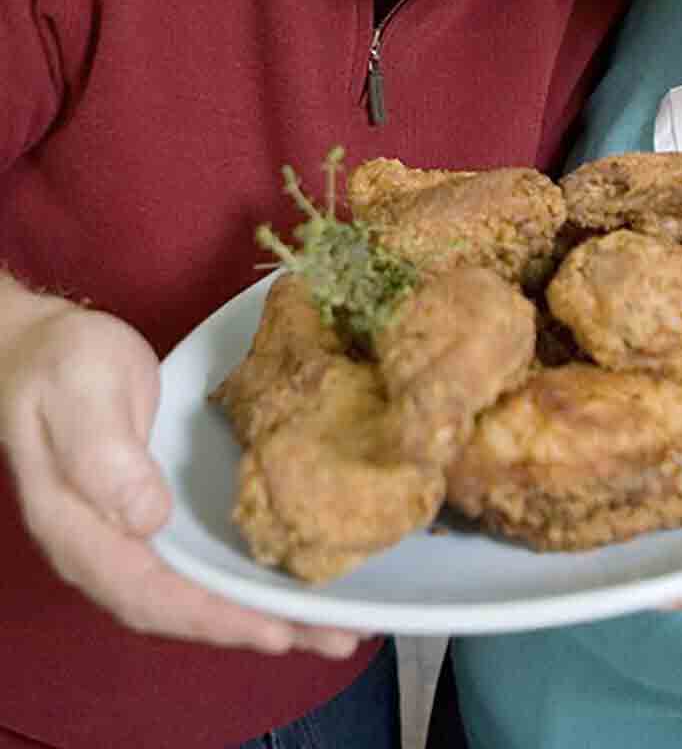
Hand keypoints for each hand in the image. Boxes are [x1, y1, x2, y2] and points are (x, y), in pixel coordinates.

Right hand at [0, 290, 357, 657]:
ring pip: (200, 586)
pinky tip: (291, 574)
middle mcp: (109, 547)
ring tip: (331, 625)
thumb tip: (148, 517)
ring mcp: (133, 532)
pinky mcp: (155, 510)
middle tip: (333, 638)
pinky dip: (248, 573)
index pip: (153, 595)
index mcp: (81, 532)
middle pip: (186, 606)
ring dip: (263, 607)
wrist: (45, 346)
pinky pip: (203, 556)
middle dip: (259, 626)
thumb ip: (105, 457)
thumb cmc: (62, 367)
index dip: (216, 617)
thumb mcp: (82, 396)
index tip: (276, 631)